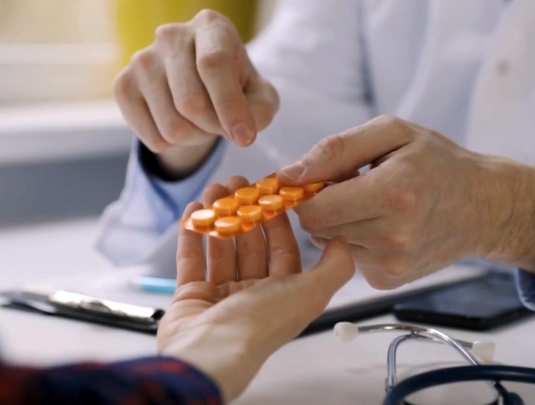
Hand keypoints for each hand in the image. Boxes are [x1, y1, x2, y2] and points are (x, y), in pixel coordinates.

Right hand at [113, 10, 279, 176]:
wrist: (199, 83)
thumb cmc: (235, 86)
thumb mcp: (260, 95)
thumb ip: (261, 110)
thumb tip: (242, 131)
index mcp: (210, 26)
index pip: (213, 64)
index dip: (229, 105)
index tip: (244, 137)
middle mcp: (172, 35)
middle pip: (190, 103)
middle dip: (214, 127)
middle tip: (223, 125)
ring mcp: (142, 59)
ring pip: (171, 126)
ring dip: (195, 137)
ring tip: (201, 121)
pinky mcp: (123, 84)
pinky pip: (151, 137)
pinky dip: (172, 144)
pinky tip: (178, 123)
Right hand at [157, 176, 354, 401]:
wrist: (212, 351)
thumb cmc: (262, 323)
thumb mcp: (311, 292)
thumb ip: (335, 266)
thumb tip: (343, 241)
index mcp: (283, 294)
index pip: (283, 248)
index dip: (277, 219)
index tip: (271, 190)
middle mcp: (252, 294)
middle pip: (250, 244)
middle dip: (244, 211)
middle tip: (237, 182)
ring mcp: (220, 295)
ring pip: (221, 247)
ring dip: (218, 216)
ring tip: (214, 188)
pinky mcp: (190, 295)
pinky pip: (191, 259)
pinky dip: (192, 234)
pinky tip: (194, 209)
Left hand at [275, 115, 534, 288]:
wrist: (484, 207)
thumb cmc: (437, 162)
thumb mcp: (392, 133)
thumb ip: (336, 149)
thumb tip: (288, 174)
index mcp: (392, 192)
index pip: (313, 207)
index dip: (306, 190)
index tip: (319, 177)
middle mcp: (393, 235)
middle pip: (316, 227)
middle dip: (322, 204)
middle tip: (350, 186)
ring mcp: (391, 264)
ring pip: (329, 243)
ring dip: (339, 222)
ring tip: (372, 204)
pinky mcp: (388, 281)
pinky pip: (347, 258)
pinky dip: (355, 240)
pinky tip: (382, 225)